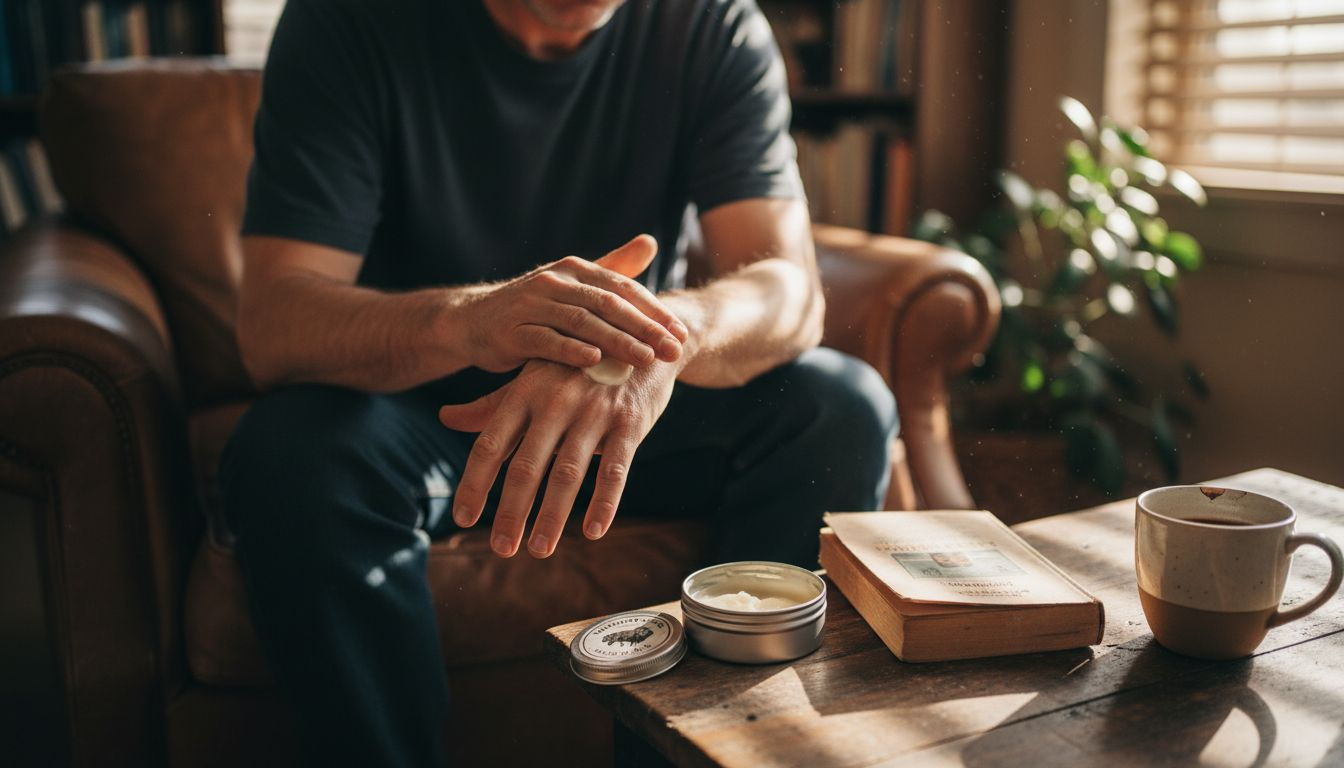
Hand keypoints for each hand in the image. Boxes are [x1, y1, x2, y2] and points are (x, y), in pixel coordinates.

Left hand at [437, 357, 679, 557]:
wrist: (640, 333)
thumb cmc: (577, 364)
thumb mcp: (533, 376)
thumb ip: (491, 404)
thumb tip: (445, 418)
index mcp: (526, 391)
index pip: (491, 444)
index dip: (475, 483)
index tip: (463, 519)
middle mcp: (556, 401)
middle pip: (527, 465)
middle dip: (512, 511)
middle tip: (501, 548)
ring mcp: (595, 411)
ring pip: (568, 472)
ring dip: (553, 515)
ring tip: (539, 550)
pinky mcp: (630, 422)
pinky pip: (616, 469)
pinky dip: (605, 502)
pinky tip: (593, 532)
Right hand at [461, 235, 686, 372]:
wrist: (474, 321)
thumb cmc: (534, 307)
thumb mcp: (573, 284)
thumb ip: (613, 267)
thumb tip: (651, 243)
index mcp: (574, 269)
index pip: (623, 288)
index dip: (654, 311)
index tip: (681, 334)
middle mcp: (554, 281)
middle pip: (607, 304)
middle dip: (644, 328)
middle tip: (673, 350)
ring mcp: (531, 304)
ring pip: (581, 321)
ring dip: (616, 340)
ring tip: (645, 359)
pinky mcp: (511, 330)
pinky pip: (545, 340)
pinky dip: (570, 349)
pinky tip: (594, 361)